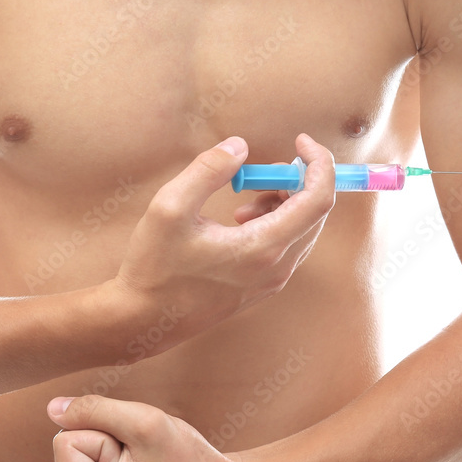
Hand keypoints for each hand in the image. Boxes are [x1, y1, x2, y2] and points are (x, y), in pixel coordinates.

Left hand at [48, 395, 240, 461]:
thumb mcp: (143, 423)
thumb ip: (93, 410)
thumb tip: (52, 408)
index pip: (64, 440)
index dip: (104, 436)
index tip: (136, 459)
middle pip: (68, 444)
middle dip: (107, 441)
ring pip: (78, 448)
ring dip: (112, 446)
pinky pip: (87, 457)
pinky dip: (113, 454)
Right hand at [112, 133, 334, 351]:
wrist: (143, 320)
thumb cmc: (154, 268)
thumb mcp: (171, 207)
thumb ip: (208, 170)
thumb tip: (239, 147)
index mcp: (263, 248)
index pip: (318, 199)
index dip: (318, 163)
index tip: (300, 141)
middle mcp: (276, 268)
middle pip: (315, 213)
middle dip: (296, 180)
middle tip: (260, 170)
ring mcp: (271, 281)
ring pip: (302, 230)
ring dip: (284, 202)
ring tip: (242, 200)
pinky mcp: (261, 287)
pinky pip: (287, 246)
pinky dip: (275, 222)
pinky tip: (238, 221)